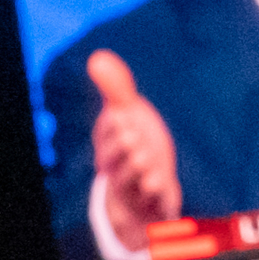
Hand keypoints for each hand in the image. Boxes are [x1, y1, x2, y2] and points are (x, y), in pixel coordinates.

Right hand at [82, 50, 181, 236]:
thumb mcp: (127, 117)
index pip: (107, 133)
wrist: (147, 190)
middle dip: (122, 146)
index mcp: (108, 144)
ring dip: (137, 168)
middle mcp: (116, 167)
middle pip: (113, 158)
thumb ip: (115, 89)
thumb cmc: (136, 145)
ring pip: (131, 179)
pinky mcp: (152, 202)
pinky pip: (150, 200)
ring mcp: (134, 187)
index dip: (113, 124)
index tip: (122, 114)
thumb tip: (98, 56)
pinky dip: (154, 192)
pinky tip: (160, 183)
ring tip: (145, 159)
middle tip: (131, 136)